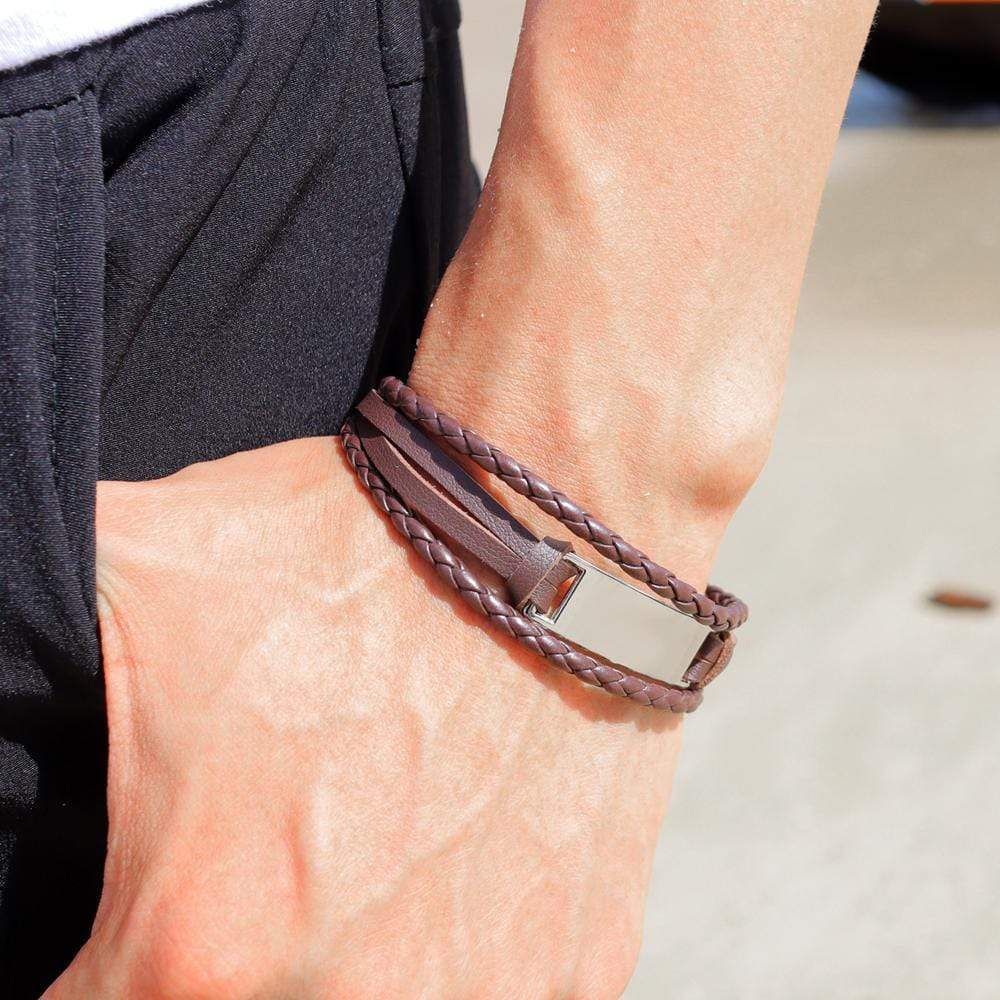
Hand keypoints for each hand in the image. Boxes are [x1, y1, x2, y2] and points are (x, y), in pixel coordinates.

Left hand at [45, 435, 695, 999]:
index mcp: (202, 940)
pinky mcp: (570, 974)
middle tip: (250, 870)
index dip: (86, 972)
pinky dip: (448, 954)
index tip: (116, 931)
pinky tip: (449, 858)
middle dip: (210, 966)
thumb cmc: (350, 556)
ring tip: (356, 859)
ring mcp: (481, 999)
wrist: (549, 537)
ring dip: (338, 966)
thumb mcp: (136, 570)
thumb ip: (18, 642)